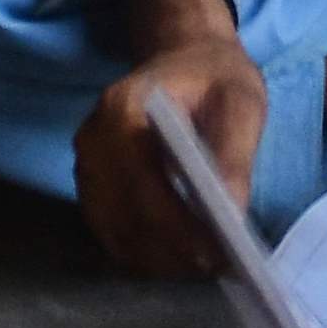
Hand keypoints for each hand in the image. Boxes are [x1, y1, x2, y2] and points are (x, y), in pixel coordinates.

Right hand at [67, 0, 265, 279]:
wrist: (184, 60)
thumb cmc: (215, 78)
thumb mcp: (241, 102)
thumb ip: (235, 153)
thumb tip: (232, 213)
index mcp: (124, 109)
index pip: (144, 182)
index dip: (178, 225)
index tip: (216, 253)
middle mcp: (92, 140)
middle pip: (126, 217)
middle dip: (172, 251)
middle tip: (218, 268)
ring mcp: (85, 167)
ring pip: (117, 235)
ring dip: (160, 259)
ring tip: (206, 265)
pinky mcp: (91, 189)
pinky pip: (114, 235)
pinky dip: (147, 253)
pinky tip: (182, 255)